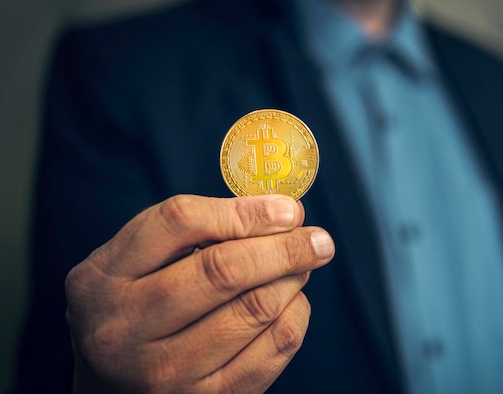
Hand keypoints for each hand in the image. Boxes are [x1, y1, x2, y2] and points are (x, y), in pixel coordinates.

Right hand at [65, 194, 333, 393]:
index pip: (180, 222)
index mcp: (103, 277)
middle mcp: (125, 327)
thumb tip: (282, 213)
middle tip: (318, 239)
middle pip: (223, 270)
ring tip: (301, 267)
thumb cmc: (138, 302)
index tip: (289, 208)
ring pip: (256, 309)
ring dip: (293, 279)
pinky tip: (290, 302)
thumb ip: (194, 229)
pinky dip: (295, 316)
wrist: (114, 383)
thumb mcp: (140, 260)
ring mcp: (163, 372)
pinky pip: (273, 350)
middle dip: (285, 248)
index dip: (245, 211)